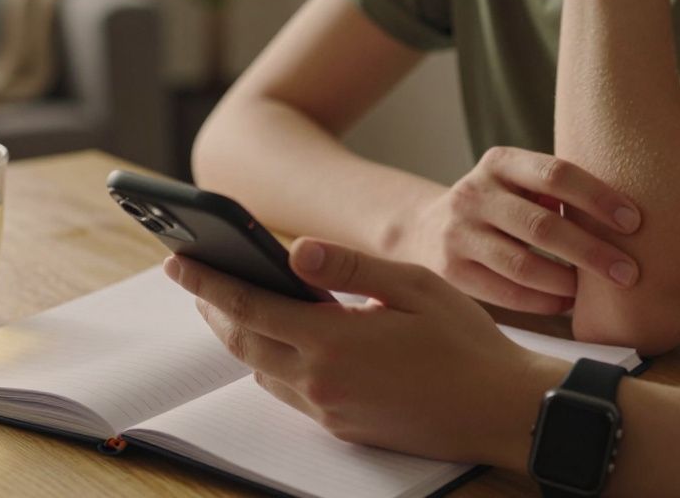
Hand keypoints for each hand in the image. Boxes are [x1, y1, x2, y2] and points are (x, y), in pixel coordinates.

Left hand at [164, 239, 570, 468]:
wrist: (502, 412)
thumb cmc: (466, 343)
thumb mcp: (413, 286)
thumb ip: (350, 267)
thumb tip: (294, 250)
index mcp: (333, 342)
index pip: (249, 307)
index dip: (207, 282)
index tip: (177, 260)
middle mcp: (321, 383)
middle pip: (242, 344)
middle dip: (213, 308)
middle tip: (196, 278)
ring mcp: (331, 411)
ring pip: (263, 372)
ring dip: (243, 338)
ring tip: (236, 303)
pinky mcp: (344, 428)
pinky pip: (291, 394)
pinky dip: (275, 363)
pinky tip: (288, 340)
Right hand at [389, 146, 641, 313]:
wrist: (424, 229)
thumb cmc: (499, 207)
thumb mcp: (517, 183)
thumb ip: (557, 191)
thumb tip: (628, 219)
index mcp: (500, 162)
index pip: (556, 173)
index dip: (598, 198)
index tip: (635, 221)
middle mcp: (474, 193)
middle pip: (543, 225)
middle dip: (592, 252)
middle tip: (630, 272)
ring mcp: (458, 232)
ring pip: (524, 264)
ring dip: (568, 283)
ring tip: (596, 291)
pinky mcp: (450, 269)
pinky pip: (506, 292)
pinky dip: (544, 301)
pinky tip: (566, 304)